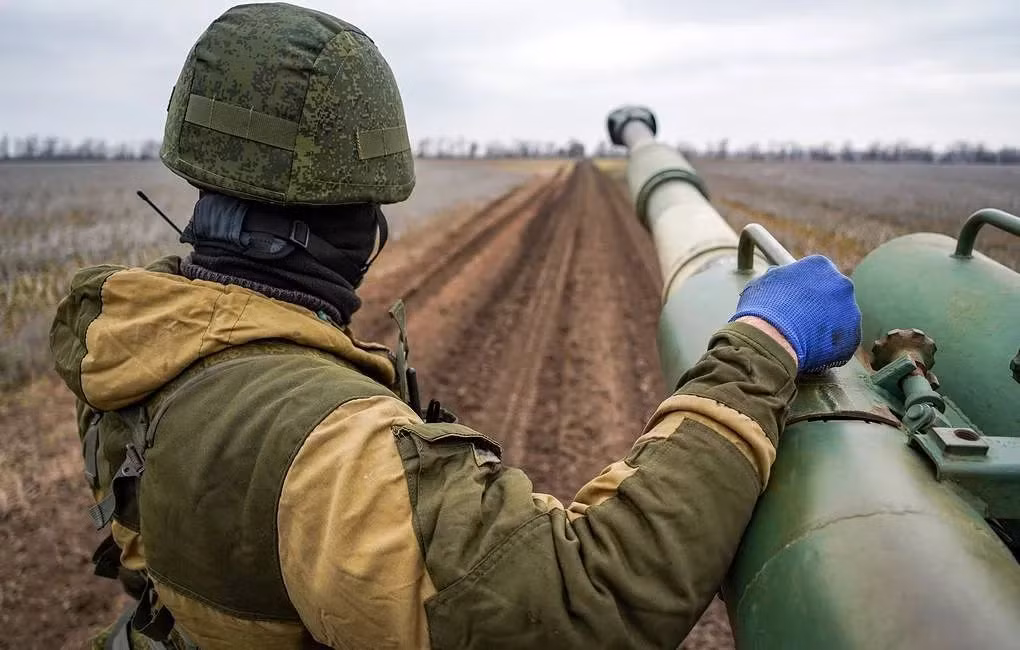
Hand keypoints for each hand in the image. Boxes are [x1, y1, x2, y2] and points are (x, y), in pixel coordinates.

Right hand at [730, 255, 860, 372]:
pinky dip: (831, 347)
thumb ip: (779, 277)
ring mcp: (851, 309)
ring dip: (827, 327)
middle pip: (834, 295)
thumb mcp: (763, 282)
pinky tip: (812, 350)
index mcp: (819, 265)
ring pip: (841, 318)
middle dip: (820, 307)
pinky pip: (843, 341)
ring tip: (805, 339)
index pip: (817, 275)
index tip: (796, 303)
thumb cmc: (763, 309)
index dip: (805, 291)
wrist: (771, 337)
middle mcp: (841, 283)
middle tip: (802, 321)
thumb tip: (780, 277)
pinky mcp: (854, 335)